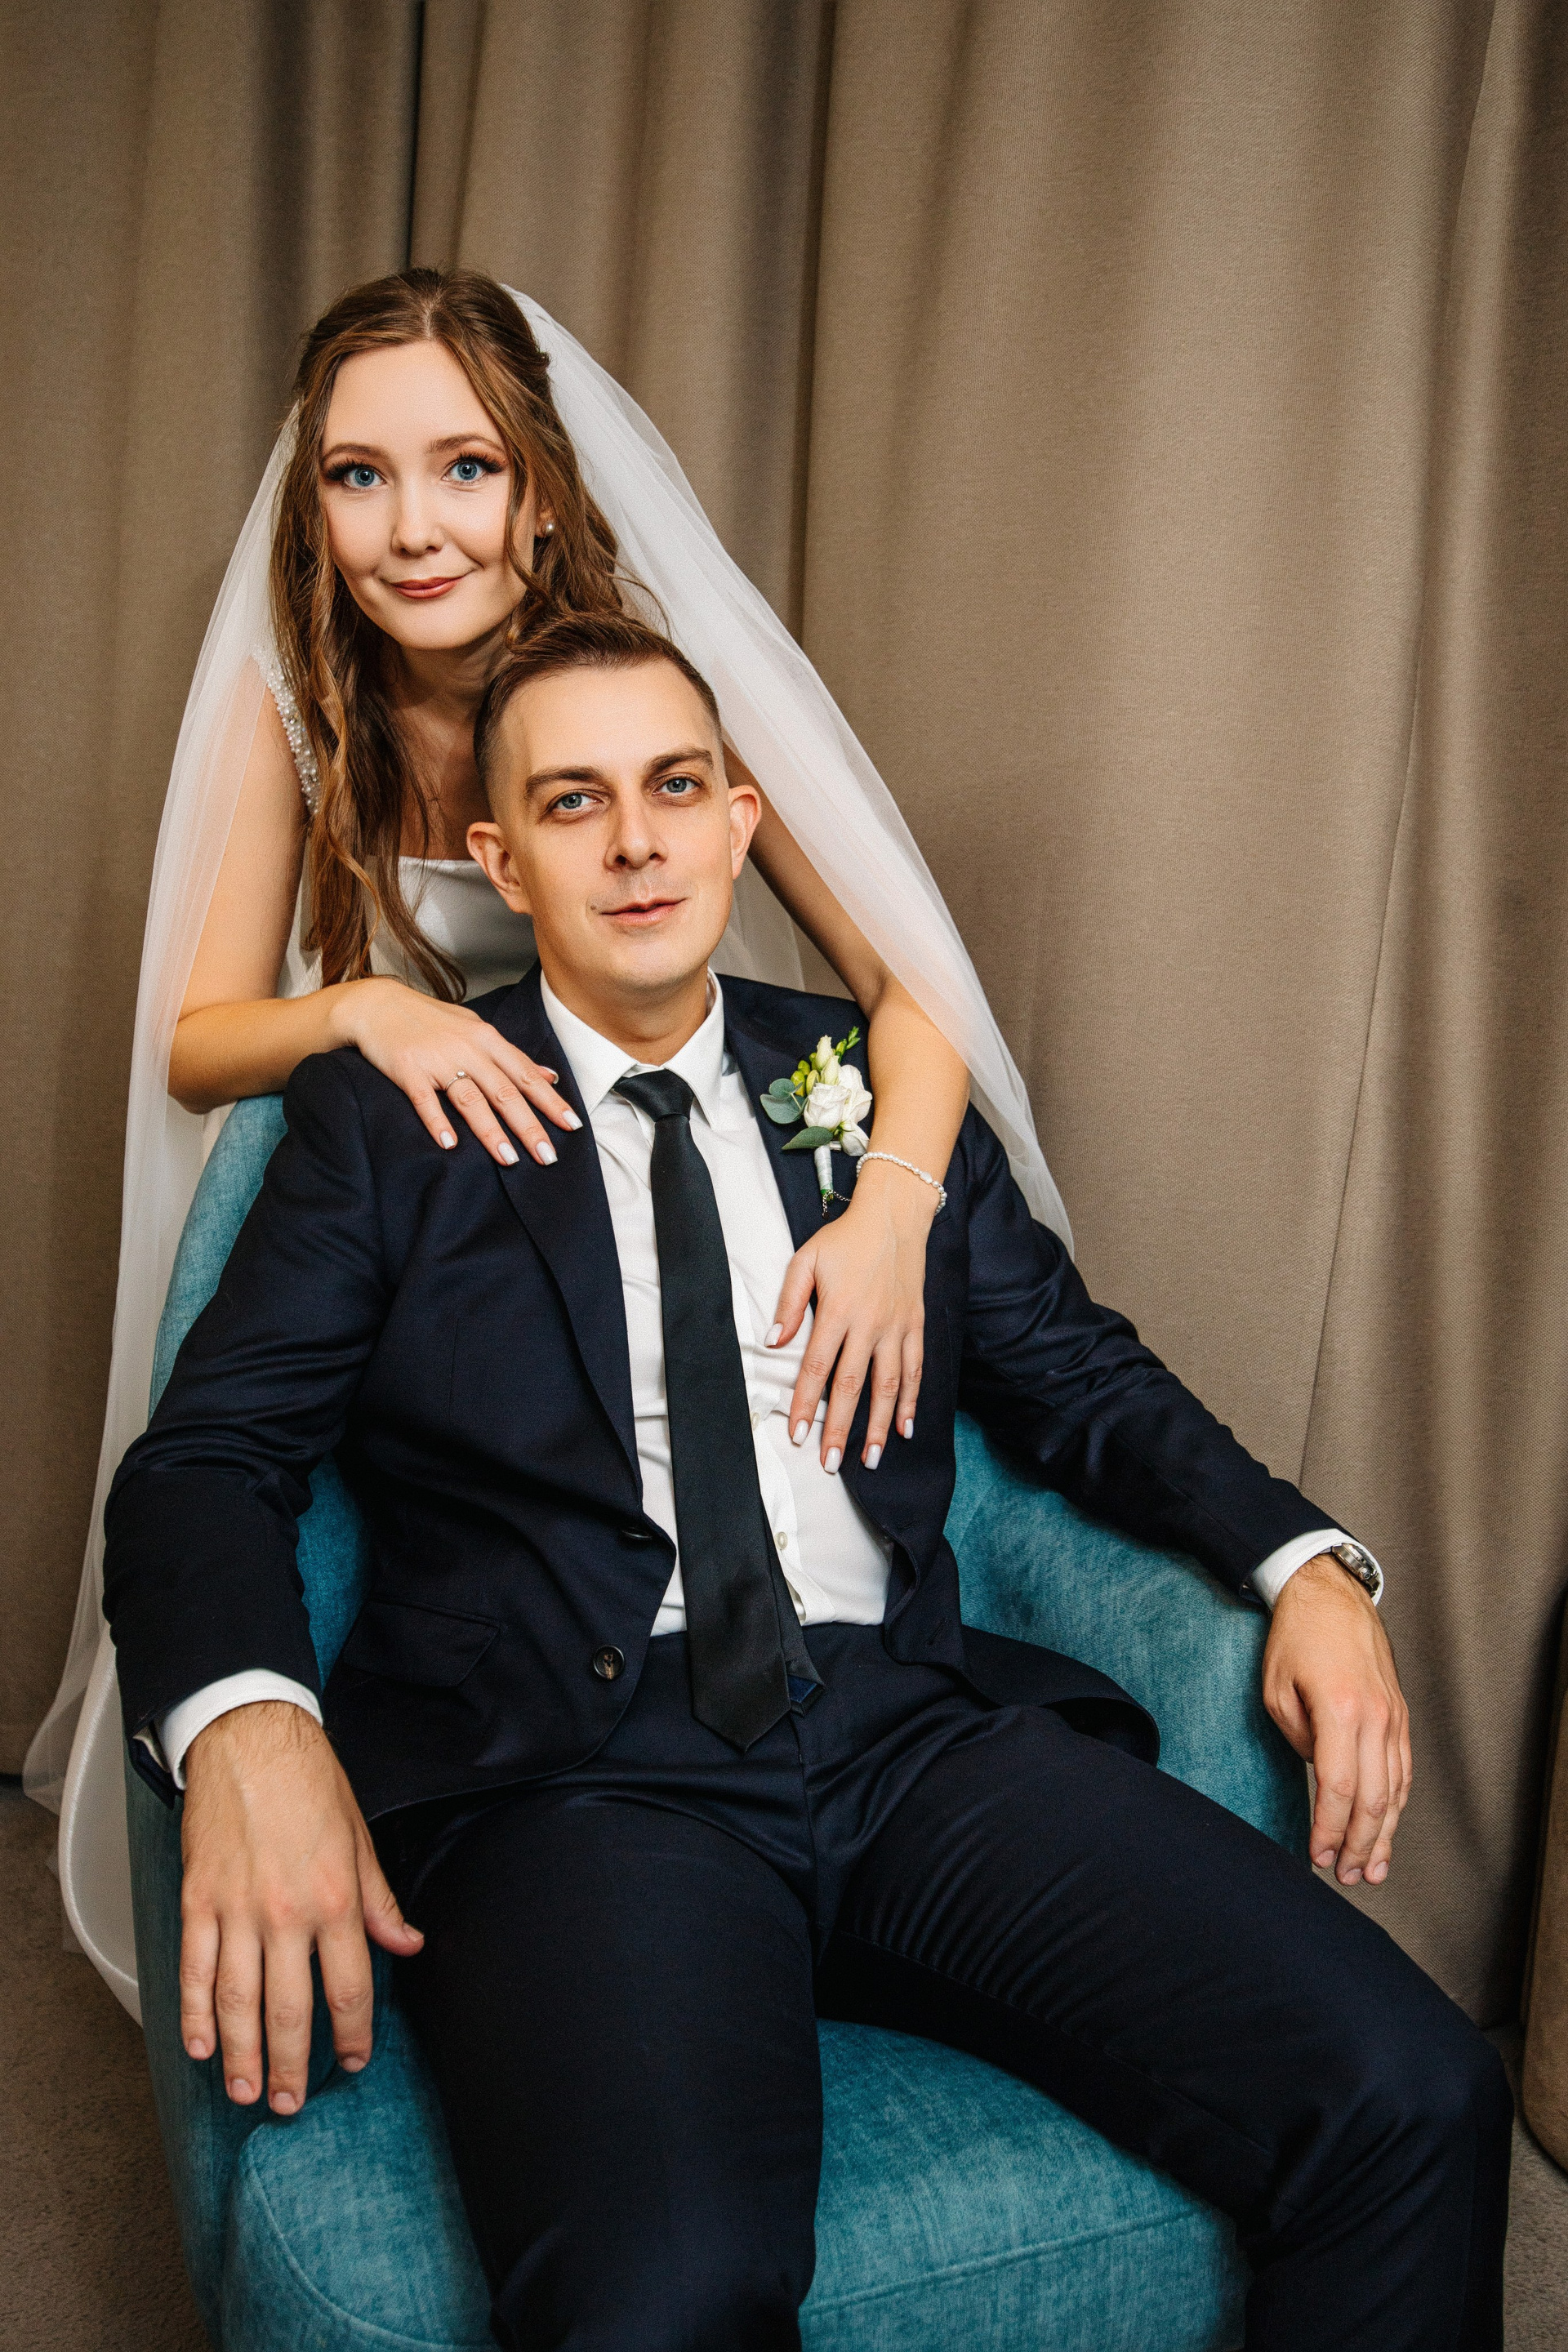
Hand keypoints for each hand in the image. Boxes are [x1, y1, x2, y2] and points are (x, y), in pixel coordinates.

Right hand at [179, 1701, 422, 2114]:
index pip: (349, 1987)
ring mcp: (235, 1909)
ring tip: (245, 2091)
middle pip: (289, 2010)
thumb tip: (407, 1943)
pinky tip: (200, 2046)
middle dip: (290, 2065)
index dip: (352, 2034)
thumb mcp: (359, 1836)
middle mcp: (285, 1912)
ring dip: (241, 2055)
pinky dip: (194, 2014)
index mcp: (334, 1897)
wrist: (248, 1735)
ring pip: (237, 2002)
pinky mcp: (197, 1899)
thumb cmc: (308, 1780)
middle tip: (288, 2103)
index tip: (353, 2059)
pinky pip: (194, 1969)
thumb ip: (379, 1899)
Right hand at [334, 976, 579, 1165]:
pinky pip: (424, 1100)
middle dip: (529, 1126)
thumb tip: (549, 1075)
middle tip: (548, 1156)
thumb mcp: (476, 1029)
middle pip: (505, 1092)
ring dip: (490, 1131)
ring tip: (509, 1159)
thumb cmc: (431, 1021)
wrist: (378, 1005)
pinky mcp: (408, 1070)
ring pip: (470, 1100)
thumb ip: (511, 1055)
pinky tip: (450, 1145)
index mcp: (487, 1039)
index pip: (526, 1075)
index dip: (550, 1101)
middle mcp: (467, 1049)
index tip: (571, 1125)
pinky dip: (438, 1122)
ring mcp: (437, 1059)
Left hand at [769, 1158, 935, 1470]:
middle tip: (830, 1463)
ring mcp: (897, 1327)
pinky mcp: (916, 1325)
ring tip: (871, 1458)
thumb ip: (789, 1302)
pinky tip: (905, 1427)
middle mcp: (870, 1324)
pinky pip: (916, 1369)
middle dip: (840, 1428)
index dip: (807, 1404)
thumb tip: (772, 1341)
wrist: (894, 1216)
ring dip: (879, 1424)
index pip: (817, 1367)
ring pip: (889, 1385)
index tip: (799, 1435)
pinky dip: (912, 1400)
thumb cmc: (844, 1239)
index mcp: (838, 1310)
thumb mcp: (805, 1259)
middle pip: (853, 1385)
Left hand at [1262, 1556, 1412, 1887]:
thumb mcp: (1275, 1689)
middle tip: (1345, 1876)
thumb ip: (1298, 1739)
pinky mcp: (1401, 1715)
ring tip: (1371, 1870)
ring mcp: (1395, 1717)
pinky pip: (1403, 1770)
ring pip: (1396, 1791)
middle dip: (1359, 1845)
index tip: (1317, 1857)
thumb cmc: (1295, 1638)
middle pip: (1374, 1799)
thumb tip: (1320, 1775)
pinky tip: (1386, 1828)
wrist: (1331, 1594)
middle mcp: (1376, 1717)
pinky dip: (1397, 1805)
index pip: (1338, 1788)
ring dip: (1383, 1835)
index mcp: (1341, 1710)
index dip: (1328, 1830)